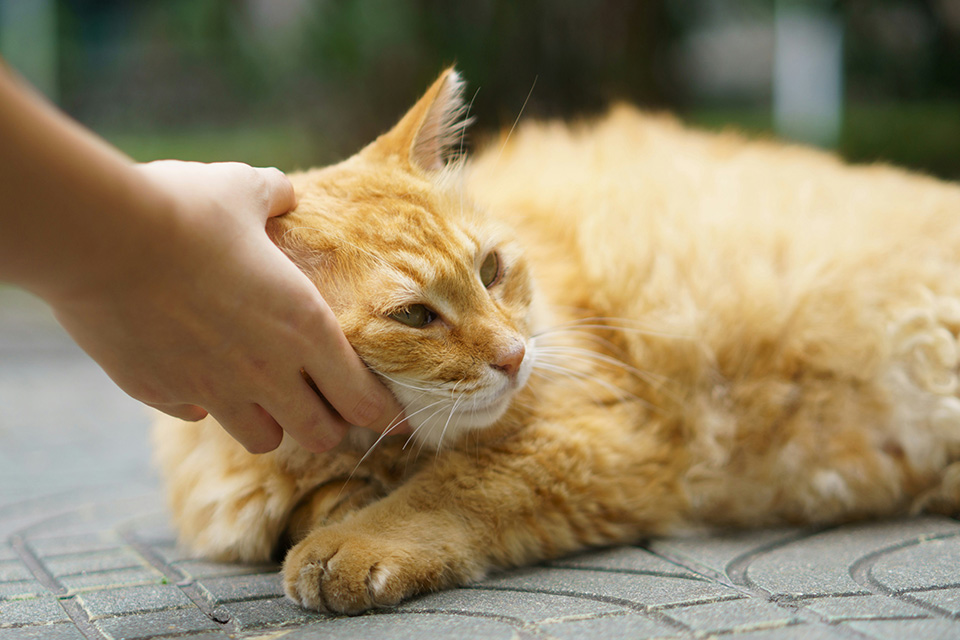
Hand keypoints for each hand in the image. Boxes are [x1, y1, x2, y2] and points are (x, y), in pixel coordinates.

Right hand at [49, 160, 404, 452]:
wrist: (100, 236)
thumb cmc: (186, 209)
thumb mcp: (245, 190)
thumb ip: (277, 197)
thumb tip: (285, 194)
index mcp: (305, 328)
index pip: (362, 398)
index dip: (384, 415)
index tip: (394, 420)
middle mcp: (267, 372)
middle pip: (320, 435)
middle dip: (331, 426)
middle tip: (327, 407)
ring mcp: (214, 390)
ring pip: (264, 439)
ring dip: (273, 423)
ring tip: (265, 396)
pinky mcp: (162, 393)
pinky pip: (198, 414)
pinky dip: (206, 403)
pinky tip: (199, 374)